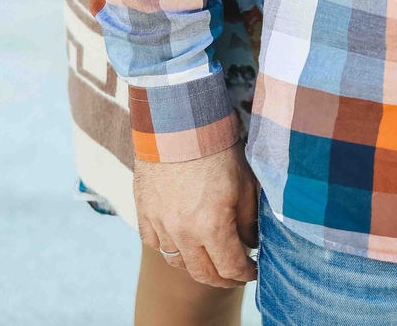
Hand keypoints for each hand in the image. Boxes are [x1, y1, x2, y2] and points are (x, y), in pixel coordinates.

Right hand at [135, 142, 257, 289]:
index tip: (253, 271)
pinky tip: (180, 239)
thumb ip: (249, 219)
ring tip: (208, 257)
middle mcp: (183, 231)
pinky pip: (154, 242)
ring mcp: (160, 223)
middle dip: (222, 278)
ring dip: (194, 264)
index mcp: (212, 225)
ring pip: (176, 261)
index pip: (230, 267)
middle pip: (202, 273)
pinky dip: (168, 246)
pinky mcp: (143, 210)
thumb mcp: (245, 182)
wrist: (179, 119)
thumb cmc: (217, 147)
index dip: (245, 273)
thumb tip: (251, 242)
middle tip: (233, 273)